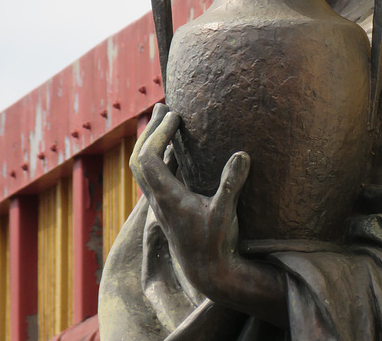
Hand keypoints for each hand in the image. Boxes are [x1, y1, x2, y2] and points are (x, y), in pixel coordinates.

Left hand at [130, 103, 287, 327]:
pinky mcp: (168, 207)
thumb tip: (242, 153)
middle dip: (149, 130)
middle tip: (164, 108)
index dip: (158, 132)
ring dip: (152, 141)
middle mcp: (158, 199)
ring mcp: (161, 203)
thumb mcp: (226, 213)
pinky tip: (177, 148)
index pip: (148, 157)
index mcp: (166, 197)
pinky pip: (156, 174)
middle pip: (139, 158)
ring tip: (166, 120)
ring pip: (144, 167)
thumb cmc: (217, 244)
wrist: (210, 274)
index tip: (176, 116)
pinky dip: (162, 155)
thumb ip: (231, 183)